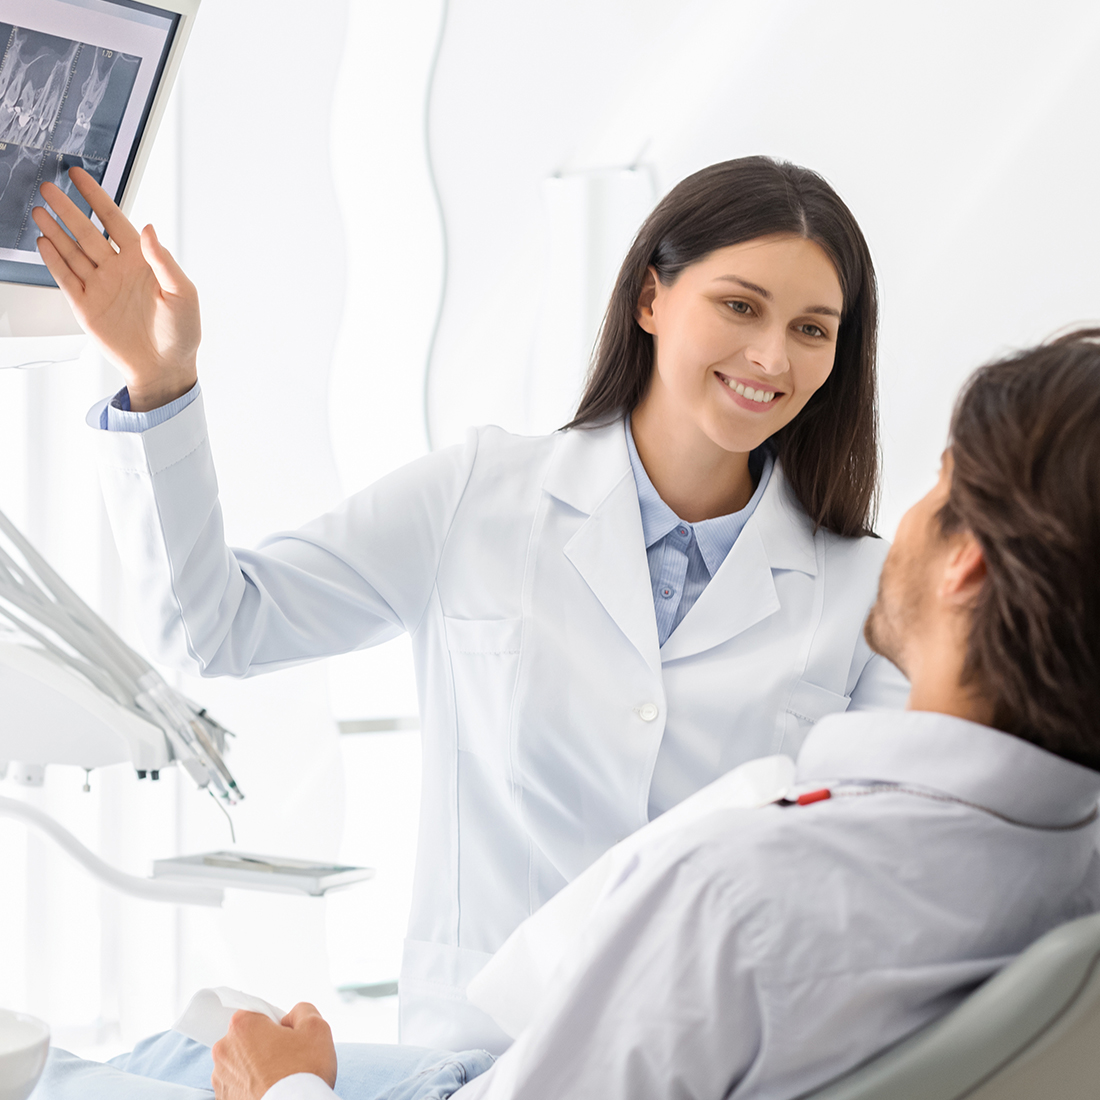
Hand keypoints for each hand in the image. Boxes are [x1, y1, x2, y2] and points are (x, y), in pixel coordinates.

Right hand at [32, 166, 200, 410]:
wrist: (165, 367)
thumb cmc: (182, 333)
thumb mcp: (182, 294)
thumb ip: (164, 261)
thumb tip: (149, 229)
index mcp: (142, 261)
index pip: (114, 220)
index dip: (96, 197)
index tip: (78, 176)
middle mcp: (118, 269)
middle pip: (86, 231)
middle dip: (68, 209)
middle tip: (48, 188)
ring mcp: (101, 286)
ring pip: (72, 251)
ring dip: (56, 230)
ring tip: (39, 210)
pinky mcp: (87, 306)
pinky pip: (66, 278)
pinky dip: (54, 260)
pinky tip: (43, 242)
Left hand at [211, 1003, 337, 1099]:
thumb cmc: (303, 1072)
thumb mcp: (316, 1027)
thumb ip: (301, 1010)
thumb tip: (289, 1018)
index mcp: (242, 1026)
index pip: (257, 1013)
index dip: (276, 1024)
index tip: (288, 1039)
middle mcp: (224, 1050)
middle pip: (247, 1039)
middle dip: (265, 1045)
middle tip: (287, 1060)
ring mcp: (220, 1080)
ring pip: (242, 1064)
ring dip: (256, 1068)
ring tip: (278, 1080)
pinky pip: (238, 1087)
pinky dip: (251, 1089)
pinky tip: (270, 1093)